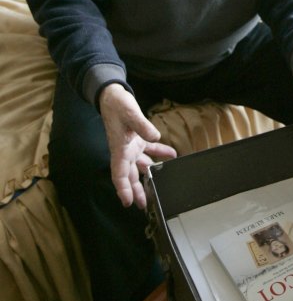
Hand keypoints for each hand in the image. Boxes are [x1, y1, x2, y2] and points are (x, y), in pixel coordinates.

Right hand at [99, 84, 176, 208]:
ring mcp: (131, 146)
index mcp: (119, 149)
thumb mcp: (129, 112)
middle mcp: (124, 151)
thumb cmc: (117, 105)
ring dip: (150, 176)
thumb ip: (142, 125)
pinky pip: (150, 150)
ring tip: (159, 187)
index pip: (119, 174)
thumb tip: (154, 136)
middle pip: (131, 175)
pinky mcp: (138, 139)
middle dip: (137, 191)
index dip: (123, 189)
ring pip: (141, 166)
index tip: (127, 202)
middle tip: (145, 205)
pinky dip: (160, 153)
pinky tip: (172, 155)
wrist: (112, 95)